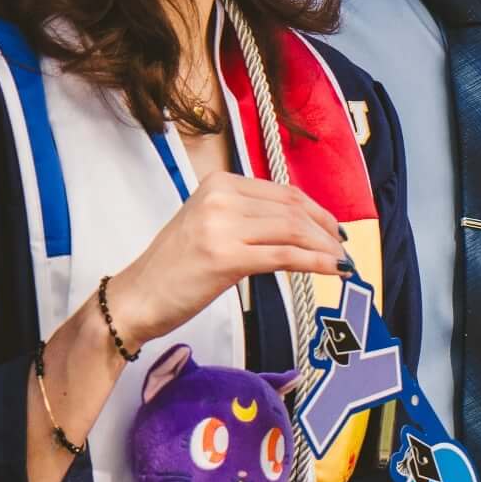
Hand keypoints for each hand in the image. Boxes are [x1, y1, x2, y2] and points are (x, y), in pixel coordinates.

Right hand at [104, 173, 346, 342]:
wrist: (137, 298)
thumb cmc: (173, 270)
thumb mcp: (209, 227)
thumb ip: (246, 218)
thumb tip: (296, 226)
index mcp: (218, 183)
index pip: (282, 192)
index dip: (316, 210)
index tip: (333, 229)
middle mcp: (221, 197)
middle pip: (292, 209)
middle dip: (325, 229)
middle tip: (343, 249)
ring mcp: (222, 226)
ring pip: (293, 230)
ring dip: (324, 247)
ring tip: (341, 262)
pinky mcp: (226, 257)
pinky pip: (284, 256)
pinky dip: (315, 263)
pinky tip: (331, 270)